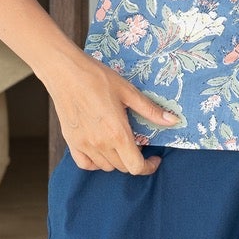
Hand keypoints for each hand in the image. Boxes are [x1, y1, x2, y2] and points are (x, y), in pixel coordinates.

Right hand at [48, 50, 182, 172]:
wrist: (65, 71)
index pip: (136, 166)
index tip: (154, 159)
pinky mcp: (71, 141)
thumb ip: (150, 110)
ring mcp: (84, 144)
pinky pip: (85, 164)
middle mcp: (100, 144)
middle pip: (122, 167)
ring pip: (105, 166)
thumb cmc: (96, 77)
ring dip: (117, 160)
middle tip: (138, 143)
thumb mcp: (128, 91)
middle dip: (134, 159)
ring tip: (120, 143)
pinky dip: (96, 162)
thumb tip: (173, 121)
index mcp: (117, 133)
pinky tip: (101, 149)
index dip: (149, 167)